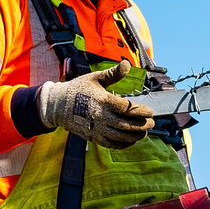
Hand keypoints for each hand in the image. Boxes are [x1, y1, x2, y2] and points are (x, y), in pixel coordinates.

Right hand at [37, 62, 155, 148]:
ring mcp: (95, 128)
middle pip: (126, 125)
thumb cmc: (78, 89)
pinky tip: (131, 140)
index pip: (127, 108)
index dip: (141, 111)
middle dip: (142, 125)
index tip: (151, 112)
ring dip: (135, 136)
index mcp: (102, 100)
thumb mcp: (94, 78)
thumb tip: (127, 64)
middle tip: (152, 123)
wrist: (57, 104)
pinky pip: (110, 144)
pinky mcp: (92, 136)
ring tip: (144, 133)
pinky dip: (123, 144)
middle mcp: (100, 116)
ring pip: (120, 136)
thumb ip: (113, 74)